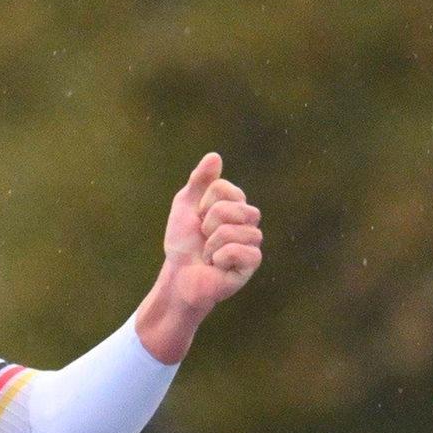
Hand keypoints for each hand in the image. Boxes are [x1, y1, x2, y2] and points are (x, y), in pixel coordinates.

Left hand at [161, 153, 262, 312]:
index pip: (224, 189)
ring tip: (210, 255)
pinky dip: (220, 258)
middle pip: (231, 208)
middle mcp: (248, 221)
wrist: (179, 277)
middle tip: (204, 239)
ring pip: (233, 231)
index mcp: (235, 204)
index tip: (198, 220)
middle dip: (208, 224)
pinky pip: (239, 250)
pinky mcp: (252, 263)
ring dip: (211, 245)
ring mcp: (252, 242)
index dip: (204, 205)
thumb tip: (214, 156)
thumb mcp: (185, 206)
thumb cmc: (183, 244)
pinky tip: (218, 266)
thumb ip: (199, 181)